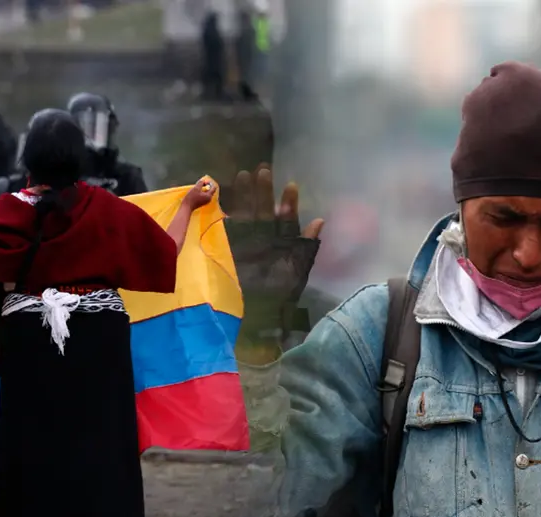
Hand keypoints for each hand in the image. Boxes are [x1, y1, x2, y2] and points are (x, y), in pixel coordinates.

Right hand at [183, 177, 214, 210]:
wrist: (187, 207)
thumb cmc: (191, 198)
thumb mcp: (196, 188)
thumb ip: (201, 183)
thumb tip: (203, 181)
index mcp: (209, 196)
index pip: (213, 187)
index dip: (210, 183)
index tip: (204, 181)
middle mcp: (209, 199)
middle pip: (210, 190)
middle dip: (206, 185)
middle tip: (200, 183)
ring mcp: (206, 201)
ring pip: (207, 192)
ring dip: (203, 188)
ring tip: (197, 187)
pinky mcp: (202, 202)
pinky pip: (204, 195)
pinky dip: (202, 192)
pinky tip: (196, 191)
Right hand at [223, 165, 324, 345]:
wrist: (255, 322)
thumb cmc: (279, 299)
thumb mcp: (297, 271)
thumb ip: (306, 246)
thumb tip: (319, 221)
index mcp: (282, 246)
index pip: (286, 221)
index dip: (288, 204)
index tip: (290, 185)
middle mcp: (264, 243)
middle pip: (263, 212)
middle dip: (263, 192)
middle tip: (263, 169)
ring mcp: (244, 246)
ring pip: (245, 216)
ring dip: (245, 198)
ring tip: (243, 175)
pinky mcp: (228, 253)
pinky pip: (225, 231)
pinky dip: (223, 216)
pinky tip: (221, 201)